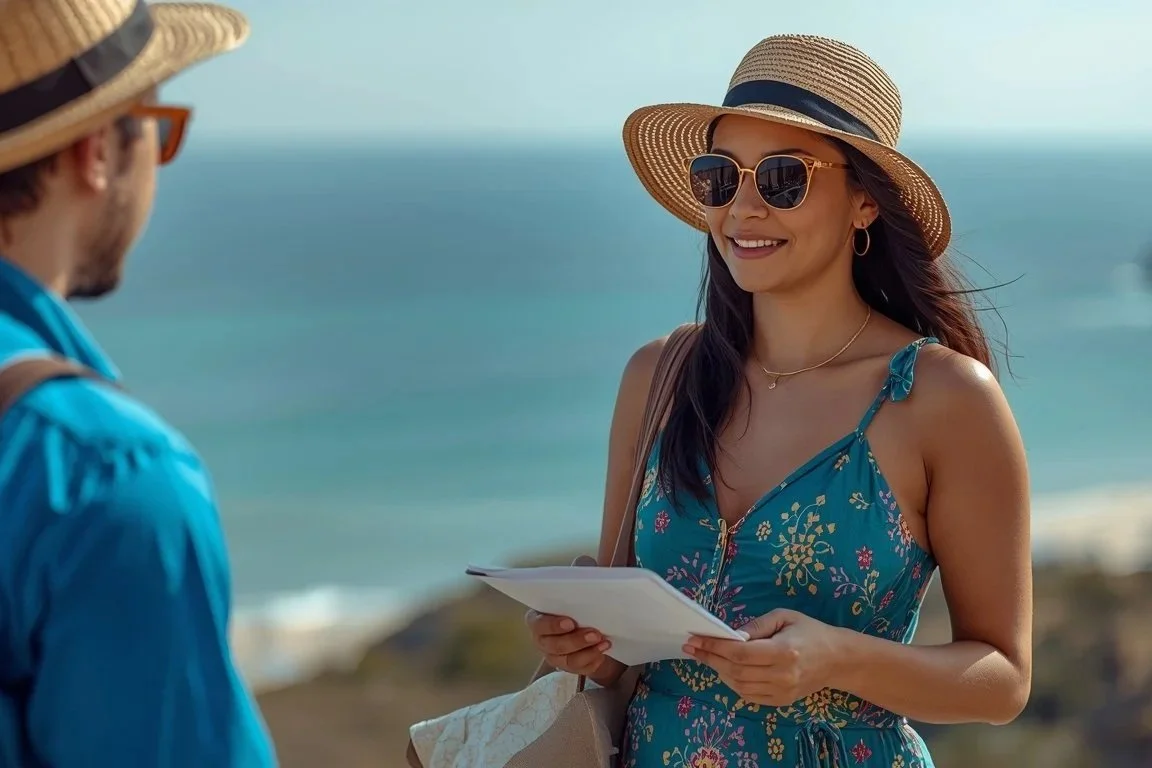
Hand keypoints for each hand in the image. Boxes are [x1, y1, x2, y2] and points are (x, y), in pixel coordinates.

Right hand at [525, 609, 612, 676]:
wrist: (582, 627)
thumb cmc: (572, 610)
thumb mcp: (569, 604)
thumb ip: (572, 603)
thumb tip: (587, 597)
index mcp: (537, 621)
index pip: (539, 625)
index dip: (553, 626)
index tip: (570, 623)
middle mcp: (542, 641)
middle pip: (555, 646)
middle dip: (577, 640)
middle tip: (594, 634)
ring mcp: (554, 657)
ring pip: (569, 660)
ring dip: (589, 652)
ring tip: (603, 642)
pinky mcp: (567, 668)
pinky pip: (580, 668)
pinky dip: (593, 659)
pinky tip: (603, 651)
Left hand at [683, 609, 847, 706]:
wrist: (837, 659)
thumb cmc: (809, 631)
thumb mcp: (784, 616)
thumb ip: (756, 626)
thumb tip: (730, 634)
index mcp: (784, 651)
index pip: (739, 652)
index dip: (714, 646)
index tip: (695, 638)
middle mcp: (782, 675)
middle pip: (736, 670)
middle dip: (710, 658)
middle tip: (692, 648)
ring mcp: (782, 692)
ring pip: (739, 686)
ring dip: (719, 672)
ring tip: (707, 657)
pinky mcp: (781, 702)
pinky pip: (749, 696)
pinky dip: (733, 684)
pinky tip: (725, 670)